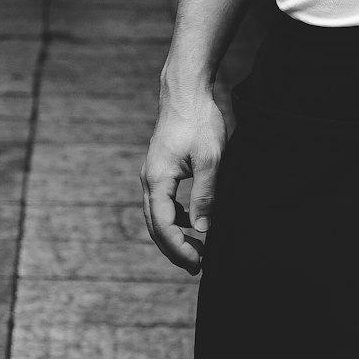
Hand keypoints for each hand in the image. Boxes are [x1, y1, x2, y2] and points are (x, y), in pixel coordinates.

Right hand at [141, 86, 226, 275]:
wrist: (186, 91)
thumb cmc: (198, 120)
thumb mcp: (210, 159)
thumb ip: (205, 195)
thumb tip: (203, 229)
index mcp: (158, 179)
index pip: (163, 226)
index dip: (179, 249)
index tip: (198, 263)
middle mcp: (149, 179)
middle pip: (156, 226)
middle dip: (174, 249)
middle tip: (197, 267)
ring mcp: (153, 174)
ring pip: (158, 216)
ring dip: (174, 236)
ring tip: (197, 250)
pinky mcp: (161, 169)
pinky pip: (163, 203)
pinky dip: (176, 219)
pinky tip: (194, 222)